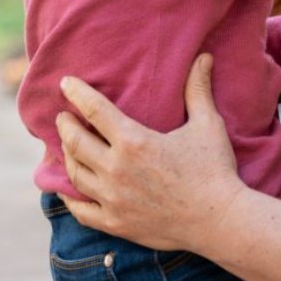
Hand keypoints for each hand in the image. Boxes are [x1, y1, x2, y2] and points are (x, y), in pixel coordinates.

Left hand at [56, 54, 244, 254]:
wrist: (218, 221)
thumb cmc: (214, 169)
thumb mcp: (208, 124)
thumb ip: (198, 90)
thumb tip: (204, 57)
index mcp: (134, 141)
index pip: (94, 110)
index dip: (77, 93)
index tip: (65, 83)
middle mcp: (115, 169)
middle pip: (76, 142)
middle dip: (65, 126)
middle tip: (61, 117)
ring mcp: (112, 199)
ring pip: (75, 174)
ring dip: (67, 156)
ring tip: (67, 146)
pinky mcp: (115, 223)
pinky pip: (80, 210)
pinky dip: (70, 197)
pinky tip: (68, 190)